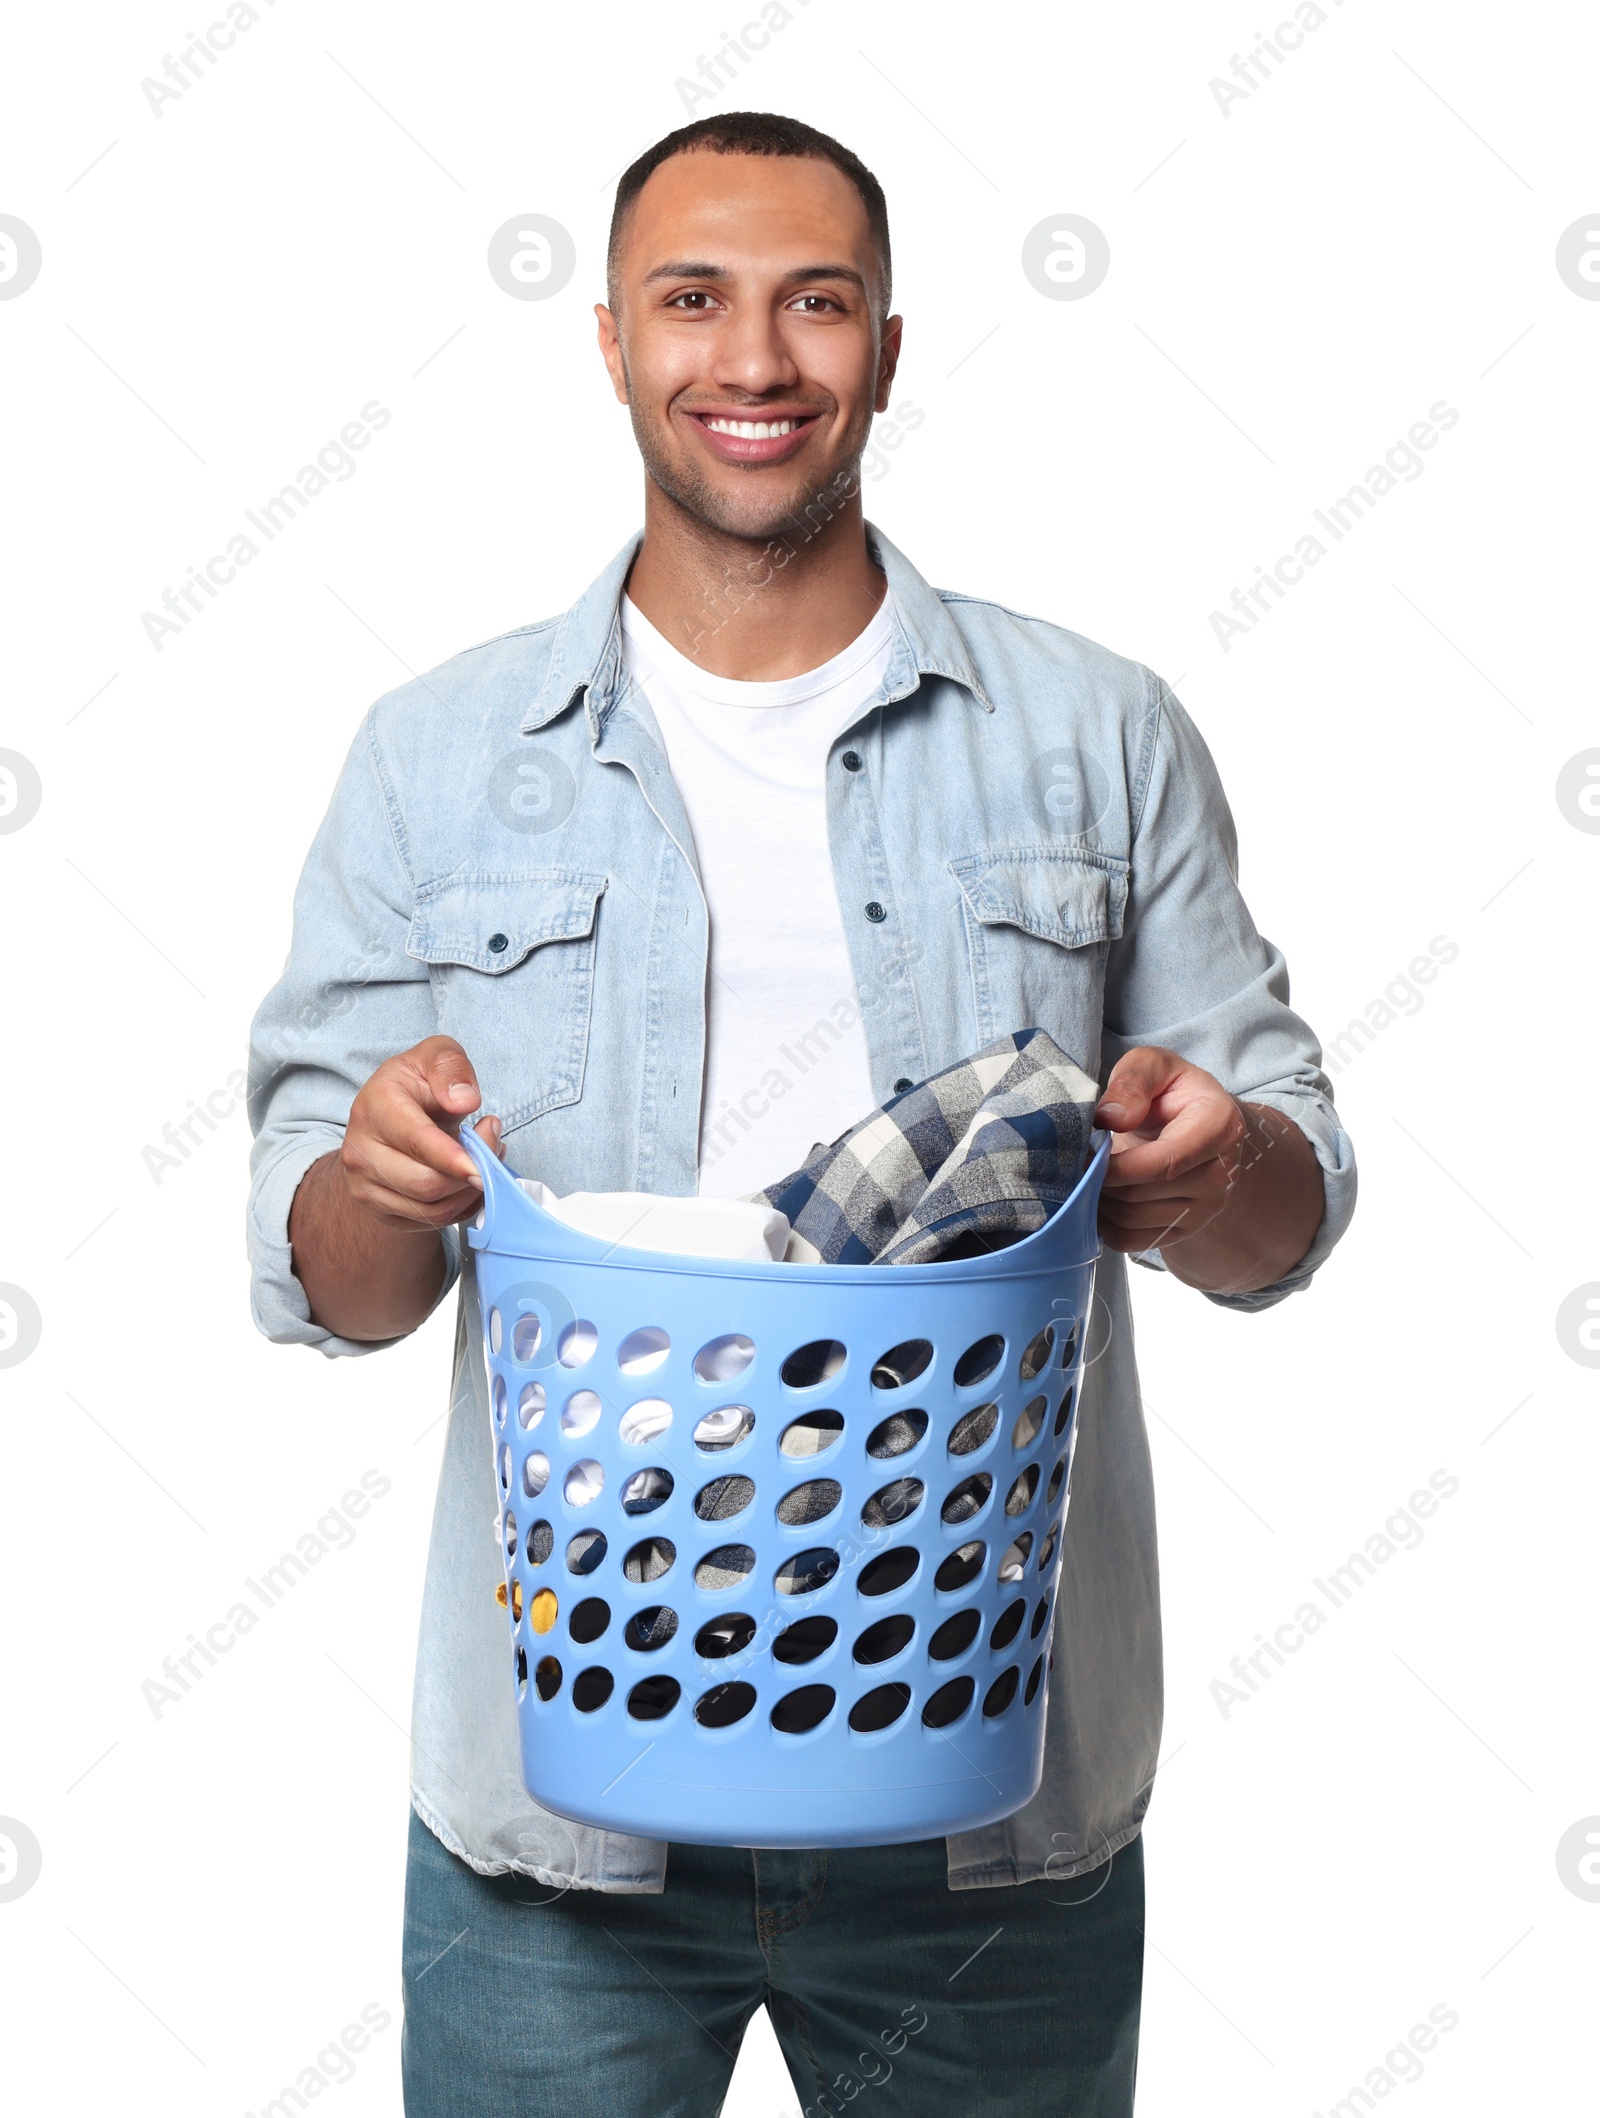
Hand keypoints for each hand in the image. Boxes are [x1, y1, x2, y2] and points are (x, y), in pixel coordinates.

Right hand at [336, 1034, 503, 1232]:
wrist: (383, 1121)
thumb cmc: (415, 1085)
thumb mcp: (435, 1055)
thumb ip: (451, 1067)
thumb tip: (465, 1101)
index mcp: (374, 1107)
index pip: (417, 1142)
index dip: (454, 1158)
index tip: (484, 1164)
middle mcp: (360, 1151)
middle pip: (425, 1184)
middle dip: (472, 1173)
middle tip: (493, 1145)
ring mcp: (365, 1186)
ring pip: (431, 1209)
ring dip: (471, 1191)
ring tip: (485, 1160)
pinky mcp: (380, 1211)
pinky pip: (432, 1222)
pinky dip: (462, 1206)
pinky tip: (469, 1180)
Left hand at [1092, 1046, 1324, 1292]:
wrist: (1192, 1123)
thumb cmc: (1169, 1091)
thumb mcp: (1151, 1065)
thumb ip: (1132, 1082)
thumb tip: (1111, 1119)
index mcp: (1220, 1126)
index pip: (1166, 1162)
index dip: (1117, 1166)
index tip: (1084, 1154)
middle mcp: (1222, 1174)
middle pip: (1143, 1194)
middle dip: (1099, 1180)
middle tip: (1076, 1161)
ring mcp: (1206, 1207)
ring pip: (1133, 1219)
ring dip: (1098, 1200)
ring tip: (1086, 1173)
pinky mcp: (1186, 1229)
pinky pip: (1132, 1241)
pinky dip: (1104, 1224)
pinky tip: (1098, 1197)